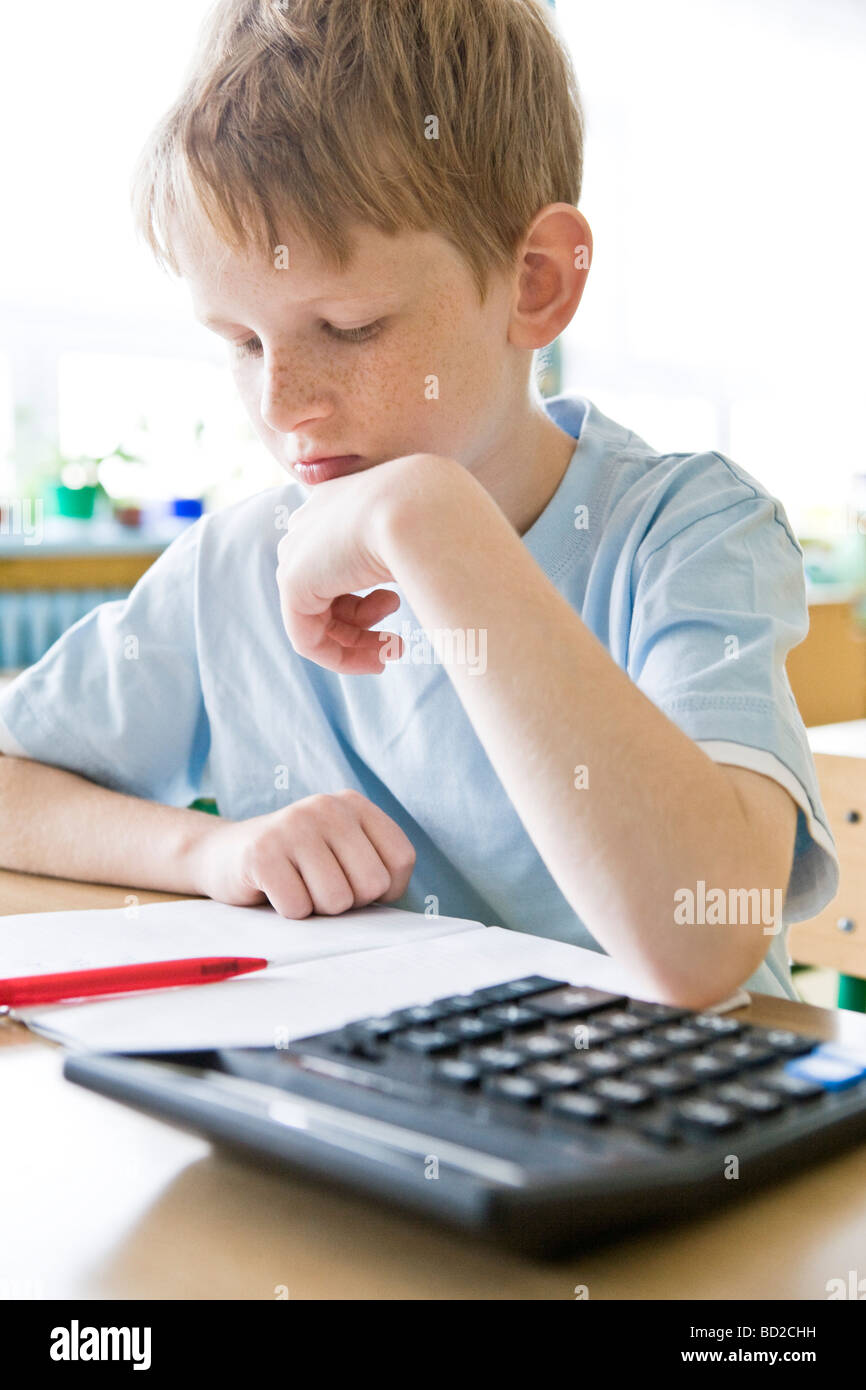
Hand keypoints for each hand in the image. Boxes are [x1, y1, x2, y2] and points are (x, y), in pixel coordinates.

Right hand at [191, 790, 415, 917]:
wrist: (224, 854)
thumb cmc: (296, 864)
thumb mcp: (342, 852)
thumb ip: (375, 867)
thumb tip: (390, 897)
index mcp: (353, 804)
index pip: (401, 859)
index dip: (385, 889)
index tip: (354, 882)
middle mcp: (326, 807)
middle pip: (372, 884)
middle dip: (348, 901)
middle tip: (318, 886)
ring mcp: (293, 826)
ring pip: (336, 900)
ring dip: (316, 908)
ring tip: (296, 886)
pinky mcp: (262, 853)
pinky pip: (298, 908)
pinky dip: (288, 911)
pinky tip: (273, 889)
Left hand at [275, 454, 452, 673]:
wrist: (421, 505)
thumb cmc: (436, 516)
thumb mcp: (420, 536)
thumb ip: (403, 555)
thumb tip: (416, 580)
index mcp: (339, 504)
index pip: (340, 561)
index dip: (366, 597)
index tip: (397, 608)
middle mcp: (312, 523)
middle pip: (326, 591)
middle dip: (362, 624)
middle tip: (397, 644)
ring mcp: (297, 551)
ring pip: (316, 617)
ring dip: (358, 642)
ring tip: (396, 646)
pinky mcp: (292, 581)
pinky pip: (306, 637)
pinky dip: (340, 657)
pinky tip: (377, 662)